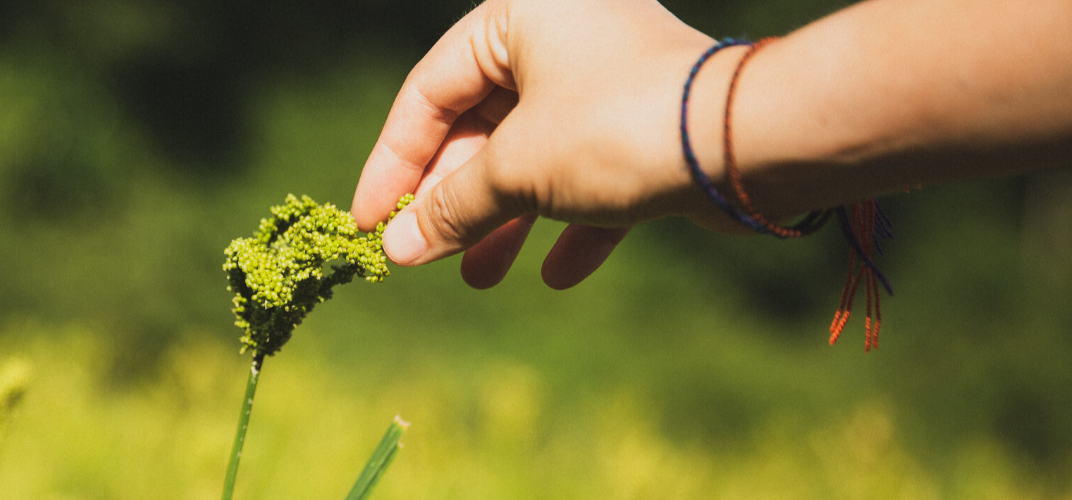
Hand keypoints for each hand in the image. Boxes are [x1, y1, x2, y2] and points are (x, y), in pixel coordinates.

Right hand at [350, 0, 721, 288]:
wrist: (748, 142)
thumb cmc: (616, 129)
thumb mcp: (516, 169)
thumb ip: (449, 206)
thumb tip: (396, 249)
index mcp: (519, 13)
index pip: (429, 90)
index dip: (392, 163)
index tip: (368, 224)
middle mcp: (564, 32)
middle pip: (481, 124)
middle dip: (454, 199)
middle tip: (421, 257)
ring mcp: (609, 77)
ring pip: (536, 152)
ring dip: (505, 219)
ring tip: (479, 279)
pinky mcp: (648, 121)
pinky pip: (593, 172)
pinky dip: (571, 220)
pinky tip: (556, 273)